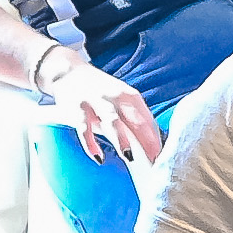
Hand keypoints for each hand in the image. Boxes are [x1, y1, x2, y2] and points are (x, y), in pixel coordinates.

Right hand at [43, 52, 163, 166]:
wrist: (67, 71)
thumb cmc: (100, 90)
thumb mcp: (121, 98)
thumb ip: (134, 117)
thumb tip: (151, 142)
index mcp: (130, 96)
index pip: (147, 120)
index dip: (156, 139)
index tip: (164, 157)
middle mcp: (115, 97)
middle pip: (134, 121)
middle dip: (145, 142)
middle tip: (154, 161)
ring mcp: (96, 102)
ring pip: (111, 121)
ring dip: (121, 138)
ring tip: (129, 156)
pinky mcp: (77, 108)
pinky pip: (84, 128)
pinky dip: (90, 143)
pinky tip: (98, 156)